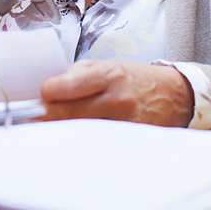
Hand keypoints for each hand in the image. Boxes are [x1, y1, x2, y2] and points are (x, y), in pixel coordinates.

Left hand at [39, 60, 193, 127]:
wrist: (173, 96)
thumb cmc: (136, 79)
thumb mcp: (107, 65)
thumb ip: (76, 74)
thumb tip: (47, 89)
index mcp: (109, 75)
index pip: (63, 88)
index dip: (46, 94)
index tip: (42, 95)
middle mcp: (117, 100)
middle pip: (67, 114)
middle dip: (47, 116)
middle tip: (37, 115)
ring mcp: (122, 123)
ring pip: (78, 132)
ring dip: (62, 130)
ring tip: (56, 125)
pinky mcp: (126, 141)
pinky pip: (94, 144)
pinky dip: (81, 141)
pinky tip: (77, 136)